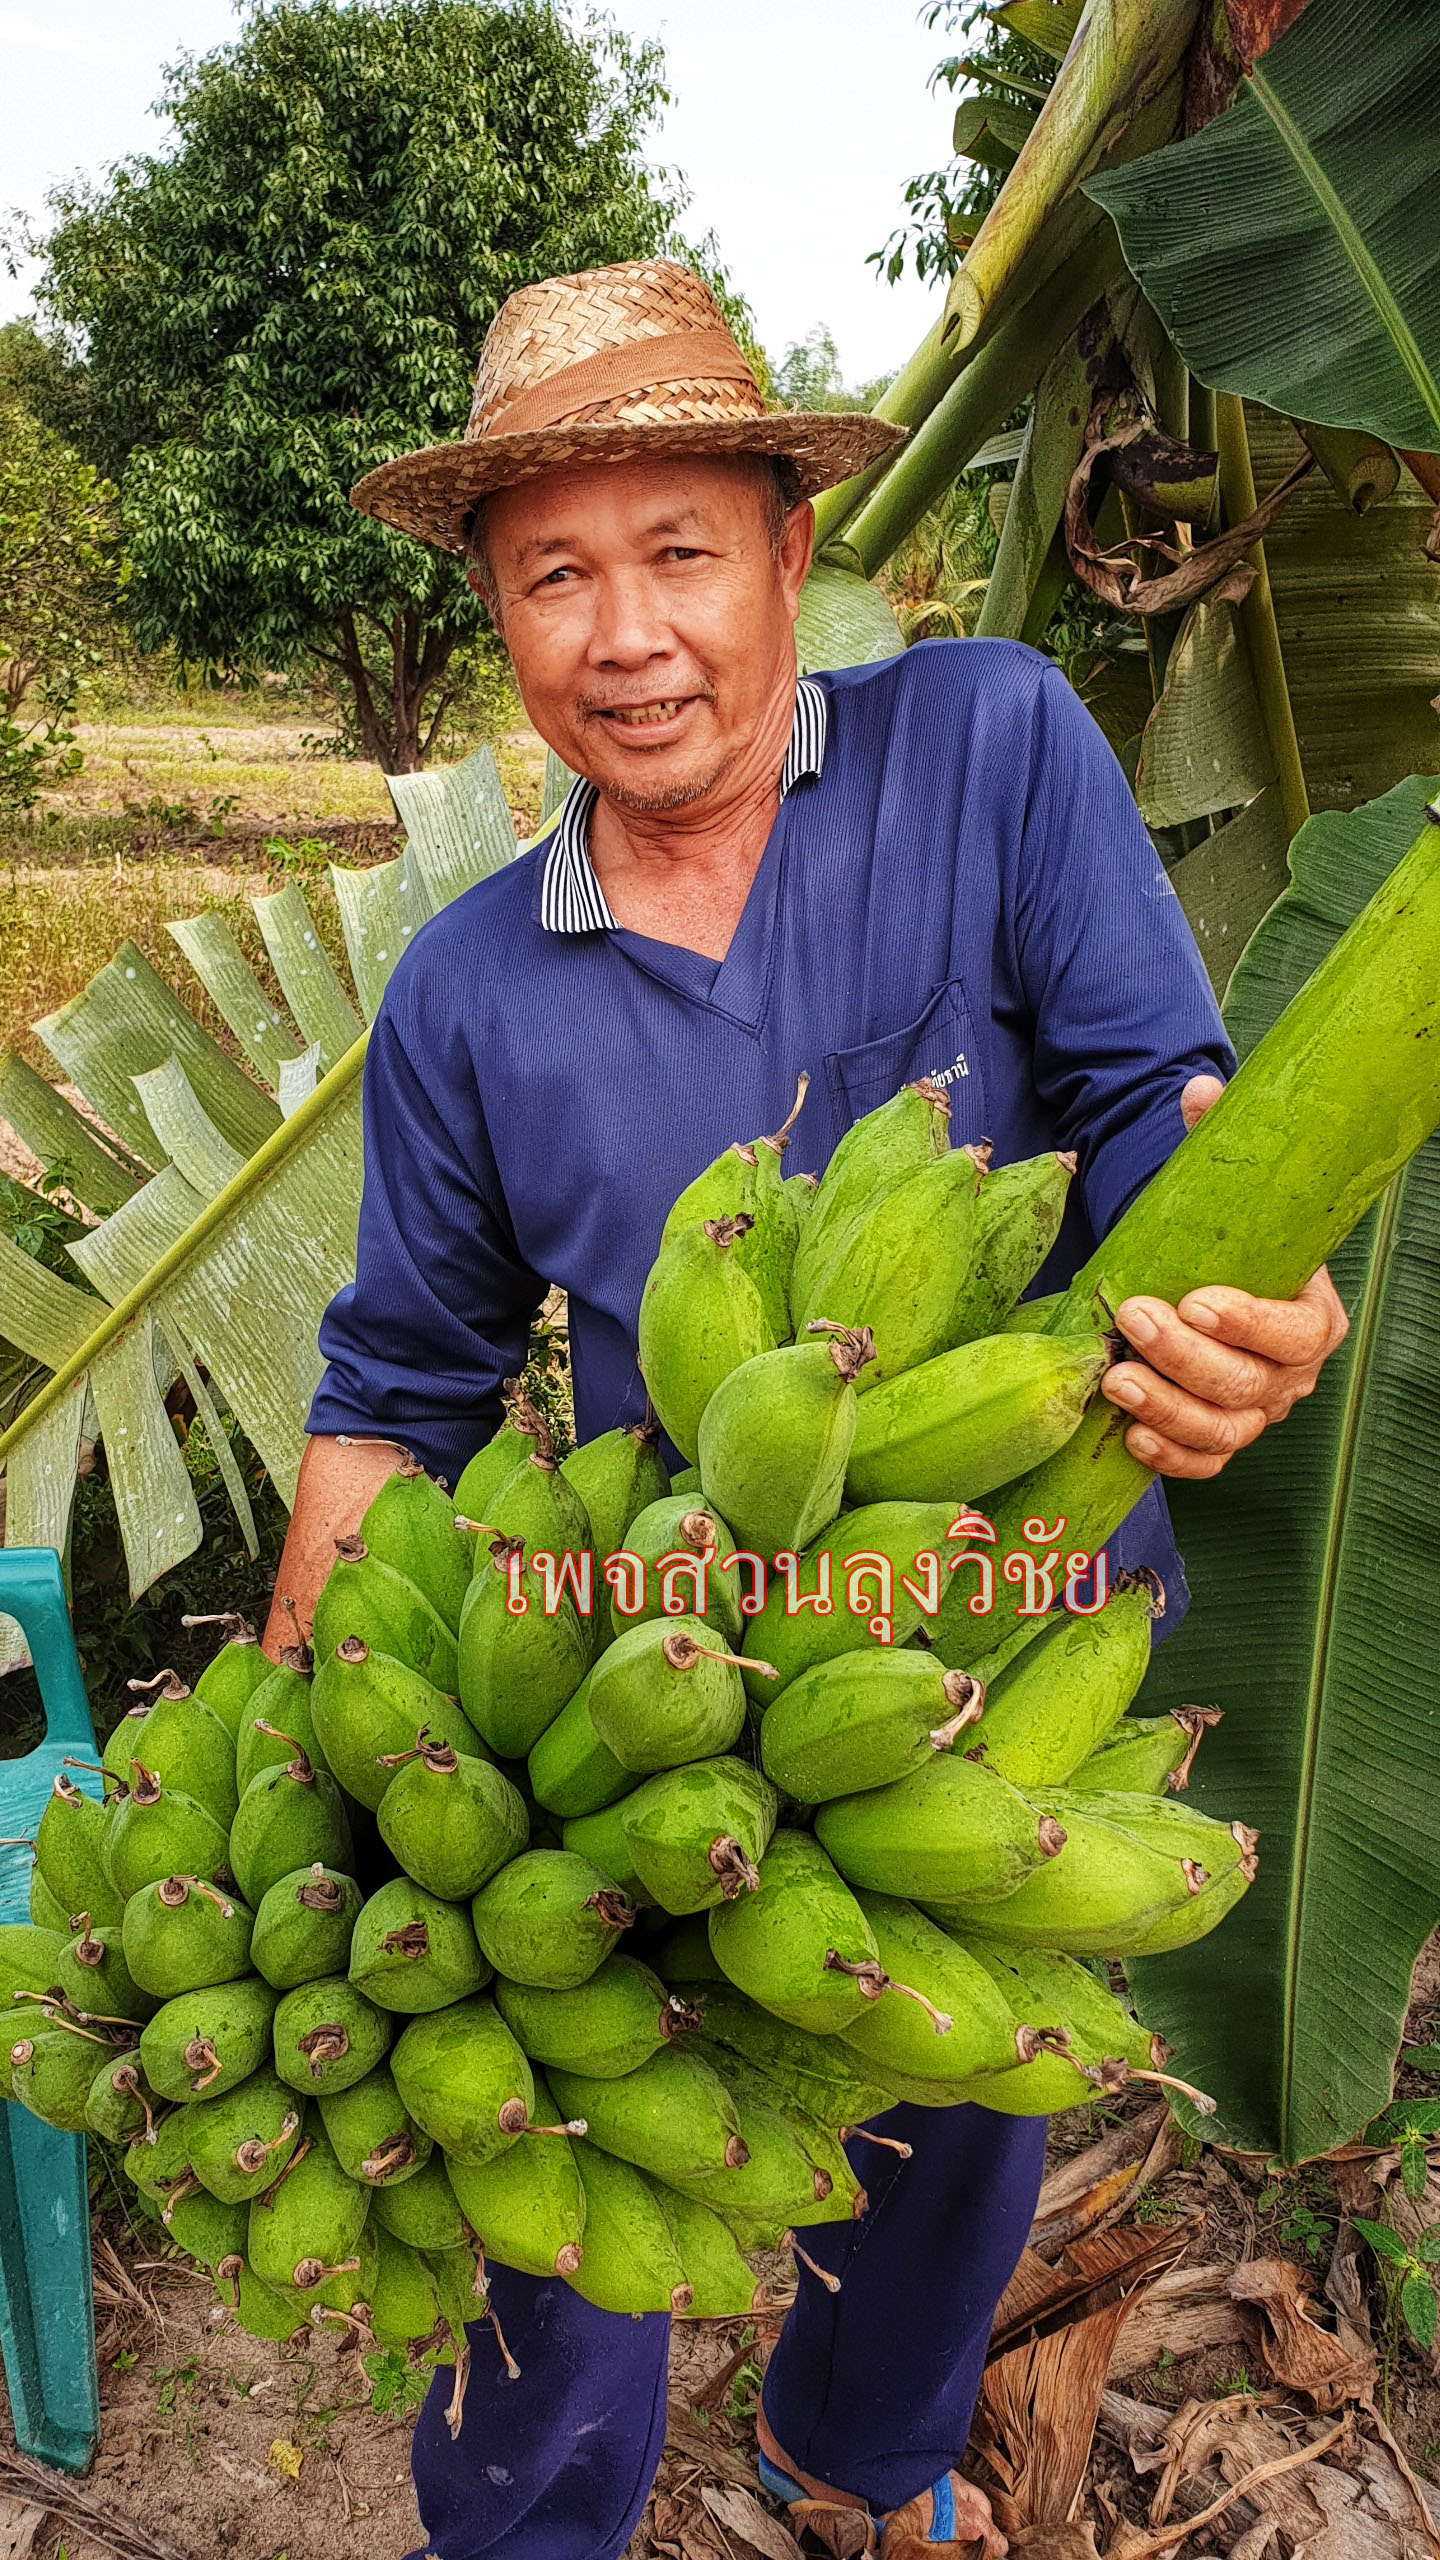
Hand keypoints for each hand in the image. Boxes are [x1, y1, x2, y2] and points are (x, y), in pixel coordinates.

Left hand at [1098, 1074, 1349, 1480]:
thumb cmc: (1220, 1237)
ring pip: (1223, 1431)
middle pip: (1247, 1385)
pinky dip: (1170, 1458)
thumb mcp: (1223, 1186)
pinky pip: (1203, 1464)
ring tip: (1115, 1379)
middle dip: (1186, 1358)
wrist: (1207, 1281)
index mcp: (1312, 1314)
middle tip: (1132, 1319)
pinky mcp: (1217, 1438)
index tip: (1195, 1300)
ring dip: (1167, 1410)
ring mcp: (1254, 1412)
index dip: (1247, 1322)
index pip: (1292, 1332)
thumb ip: (1216, 1140)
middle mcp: (1289, 1373)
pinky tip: (1131, 1437)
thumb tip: (1199, 1091)